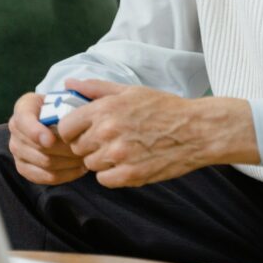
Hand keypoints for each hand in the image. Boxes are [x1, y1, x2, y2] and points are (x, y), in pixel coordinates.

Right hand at [7, 92, 87, 184]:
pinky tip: (79, 169)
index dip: (35, 132)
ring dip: (68, 162)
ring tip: (86, 157)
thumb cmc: (67, 106)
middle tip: (85, 149)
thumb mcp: (70, 94)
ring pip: (44, 163)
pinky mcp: (24, 167)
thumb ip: (75, 89)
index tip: (51, 139)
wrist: (58, 121)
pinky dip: (65, 175)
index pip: (24, 120)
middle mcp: (15, 128)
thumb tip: (69, 84)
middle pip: (38, 146)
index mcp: (24, 106)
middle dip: (64, 149)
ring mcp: (17, 149)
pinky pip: (44, 177)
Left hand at [56, 78, 259, 187]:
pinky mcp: (130, 175)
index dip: (72, 130)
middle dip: (89, 145)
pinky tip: (127, 162)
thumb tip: (68, 82)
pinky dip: (112, 174)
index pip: (65, 127)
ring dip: (101, 160)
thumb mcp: (130, 91)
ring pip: (90, 165)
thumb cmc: (164, 108)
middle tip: (109, 139)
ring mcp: (118, 156)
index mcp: (105, 109)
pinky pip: (104, 180)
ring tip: (122, 149)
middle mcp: (108, 132)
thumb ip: (95, 88)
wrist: (196, 131)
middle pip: (77, 148)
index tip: (83, 131)